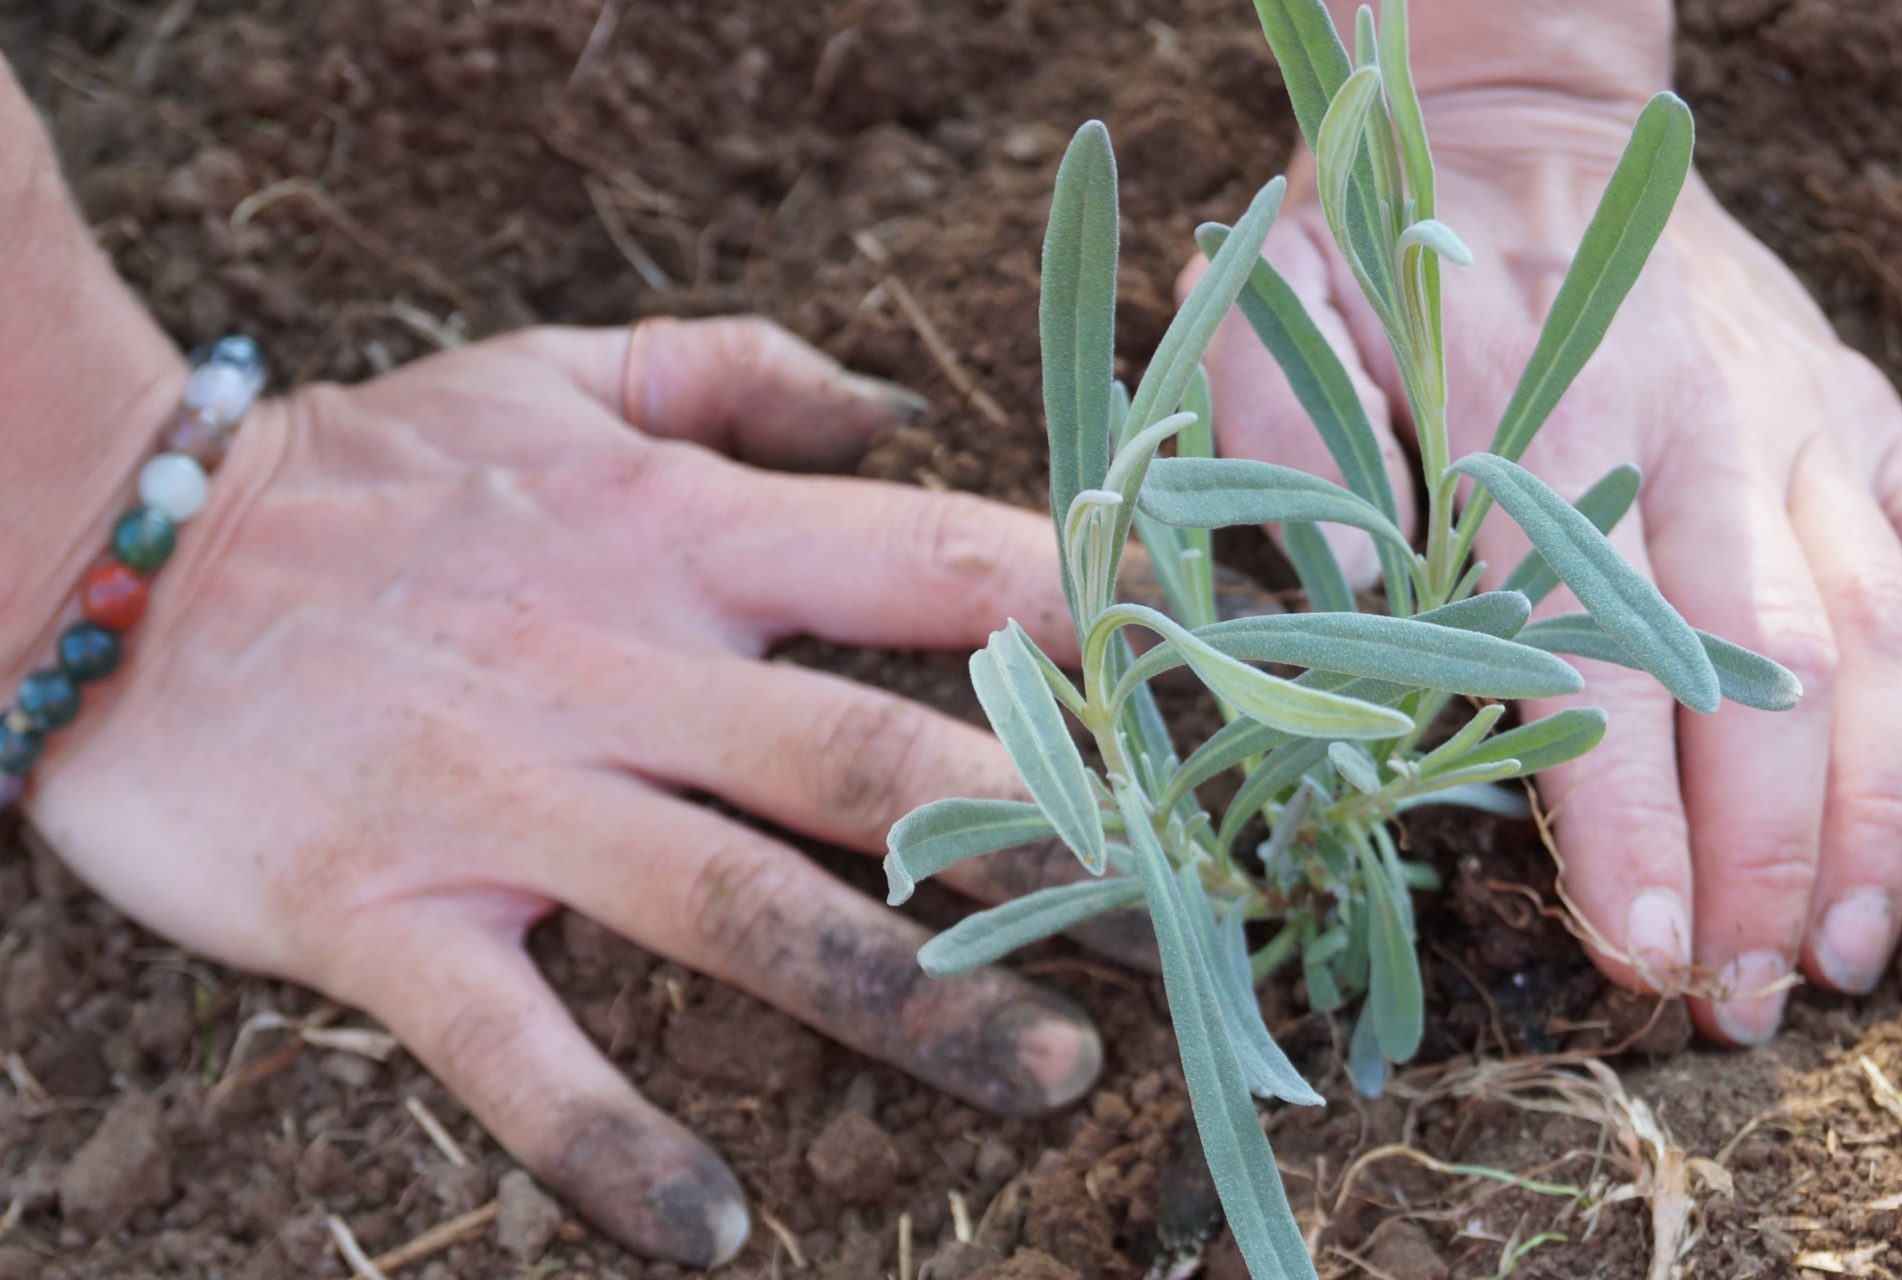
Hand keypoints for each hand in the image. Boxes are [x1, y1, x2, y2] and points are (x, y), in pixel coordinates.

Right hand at [18, 317, 1108, 1264]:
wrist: (113, 548)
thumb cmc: (374, 471)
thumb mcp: (565, 371)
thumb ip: (746, 372)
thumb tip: (905, 408)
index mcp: (683, 531)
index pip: (932, 567)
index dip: (1087, 627)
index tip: (1203, 701)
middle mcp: (622, 665)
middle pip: (875, 761)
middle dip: (1050, 845)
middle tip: (1191, 924)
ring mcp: (507, 795)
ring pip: (743, 913)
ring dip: (912, 1001)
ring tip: (1056, 1078)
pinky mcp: (385, 911)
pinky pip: (517, 1051)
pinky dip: (613, 1145)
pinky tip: (717, 1229)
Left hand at [1204, 90, 1901, 1042]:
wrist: (1522, 111)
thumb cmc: (1386, 248)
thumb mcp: (1284, 335)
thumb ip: (1302, 481)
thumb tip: (1345, 648)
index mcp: (1545, 431)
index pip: (1600, 657)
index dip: (1629, 816)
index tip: (1643, 949)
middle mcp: (1701, 436)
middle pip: (1761, 678)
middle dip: (1760, 856)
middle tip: (1745, 1003)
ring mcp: (1805, 426)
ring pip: (1877, 638)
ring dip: (1879, 808)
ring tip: (1851, 954)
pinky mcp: (1867, 413)